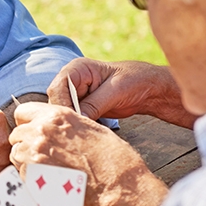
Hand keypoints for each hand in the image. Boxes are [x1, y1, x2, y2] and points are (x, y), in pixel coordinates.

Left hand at [10, 102, 166, 205]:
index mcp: (56, 116)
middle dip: (25, 143)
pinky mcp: (32, 176)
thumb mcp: (87, 127)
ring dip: (26, 160)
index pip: (22, 111)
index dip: (27, 122)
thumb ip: (62, 123)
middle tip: (43, 154)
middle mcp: (41, 131)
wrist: (117, 184)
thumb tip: (50, 125)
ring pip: (16, 154)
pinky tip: (49, 180)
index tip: (33, 130)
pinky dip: (30, 177)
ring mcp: (34, 154)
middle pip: (16, 134)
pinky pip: (21, 174)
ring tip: (47, 168)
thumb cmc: (111, 157)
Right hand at [47, 58, 195, 128]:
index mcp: (77, 69)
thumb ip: (94, 104)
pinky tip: (85, 135)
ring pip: (64, 113)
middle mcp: (73, 81)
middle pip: (57, 101)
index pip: (58, 87)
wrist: (148, 89)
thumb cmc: (134, 80)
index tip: (72, 121)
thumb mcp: (115, 91)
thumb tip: (77, 119)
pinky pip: (75, 119)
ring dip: (72, 124)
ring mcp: (77, 96)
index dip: (62, 105)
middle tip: (76, 132)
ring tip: (81, 136)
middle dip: (65, 116)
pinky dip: (79, 127)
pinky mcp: (84, 108)